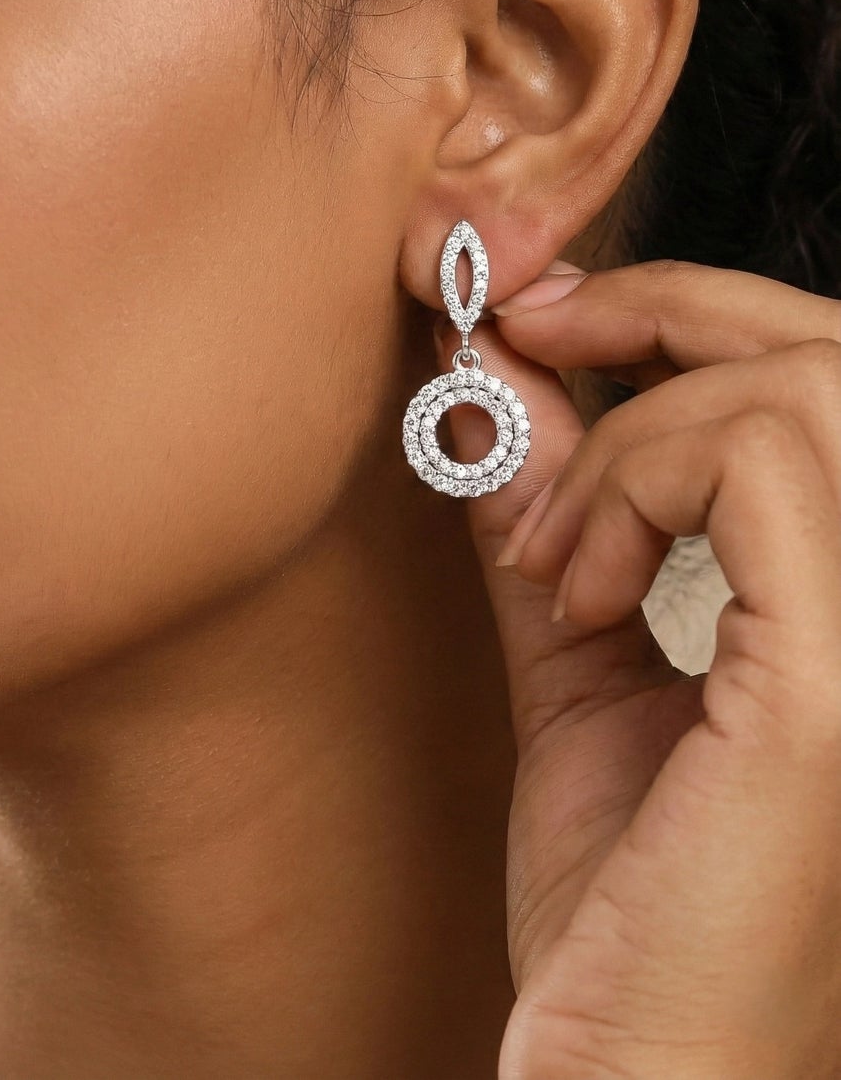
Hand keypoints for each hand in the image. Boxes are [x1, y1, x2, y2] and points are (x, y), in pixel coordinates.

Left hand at [435, 258, 840, 1079]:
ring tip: (554, 550)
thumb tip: (500, 384)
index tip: (537, 318)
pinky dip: (637, 488)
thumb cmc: (628, 903)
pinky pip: (764, 465)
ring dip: (634, 432)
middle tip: (522, 329)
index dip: (682, 308)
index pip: (824, 378)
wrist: (641, 1075)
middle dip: (656, 304)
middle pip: (833, 349)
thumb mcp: (580, 666)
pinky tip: (576, 589)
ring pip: (799, 387)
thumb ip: (559, 523)